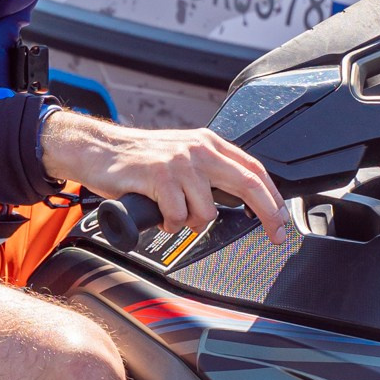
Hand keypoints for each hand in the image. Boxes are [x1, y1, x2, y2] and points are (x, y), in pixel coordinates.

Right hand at [39, 105, 288, 241]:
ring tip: (172, 213)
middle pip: (248, 184)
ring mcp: (179, 162)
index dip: (273, 197)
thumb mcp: (181, 156)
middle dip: (267, 214)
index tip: (281, 221)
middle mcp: (198, 149)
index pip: (253, 170)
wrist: (98, 150)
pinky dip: (168, 223)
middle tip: (275, 235)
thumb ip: (208, 172)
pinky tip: (157, 213)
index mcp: (208, 143)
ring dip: (191, 223)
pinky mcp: (159, 177)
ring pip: (207, 211)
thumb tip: (238, 200)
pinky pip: (178, 216)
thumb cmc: (137, 159)